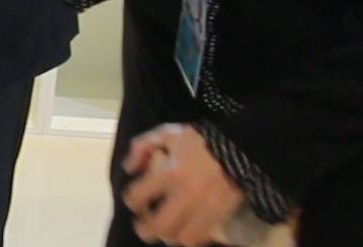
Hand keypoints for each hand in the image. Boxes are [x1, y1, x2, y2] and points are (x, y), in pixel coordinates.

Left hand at [121, 124, 246, 246]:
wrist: (241, 147)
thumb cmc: (200, 140)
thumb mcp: (167, 134)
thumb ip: (141, 147)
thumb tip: (128, 168)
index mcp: (169, 172)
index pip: (138, 196)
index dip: (131, 201)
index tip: (134, 201)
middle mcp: (185, 195)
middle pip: (159, 226)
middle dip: (145, 230)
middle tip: (143, 226)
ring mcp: (204, 208)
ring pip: (182, 238)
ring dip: (169, 236)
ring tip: (165, 230)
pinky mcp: (221, 216)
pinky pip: (202, 238)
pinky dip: (191, 238)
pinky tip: (185, 231)